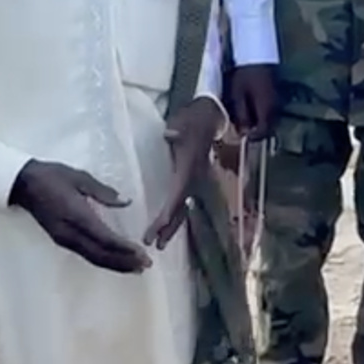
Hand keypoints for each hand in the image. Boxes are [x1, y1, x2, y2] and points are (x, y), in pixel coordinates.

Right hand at [9, 160, 150, 273]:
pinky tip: (115, 260)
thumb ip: (104, 192)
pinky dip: (103, 260)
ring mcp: (64, 239)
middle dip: (124, 262)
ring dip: (115, 265)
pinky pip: (86, 255)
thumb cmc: (53, 176)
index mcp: (76, 216)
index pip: (104, 238)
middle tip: (146, 265)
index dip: (124, 248)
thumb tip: (126, 201)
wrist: (24, 184)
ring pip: (93, 258)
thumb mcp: (80, 177)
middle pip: (100, 254)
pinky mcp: (62, 240)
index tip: (142, 253)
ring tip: (135, 268)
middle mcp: (70, 233)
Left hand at [144, 97, 223, 250]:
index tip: (155, 229)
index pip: (177, 196)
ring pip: (185, 208)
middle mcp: (195, 179)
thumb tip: (170, 133)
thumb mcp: (182, 122)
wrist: (209, 118)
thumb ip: (177, 129)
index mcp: (189, 168)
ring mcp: (197, 181)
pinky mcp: (195, 180)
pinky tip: (169, 227)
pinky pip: (185, 202)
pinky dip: (177, 216)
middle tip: (154, 245)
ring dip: (173, 226)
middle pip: (181, 208)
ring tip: (159, 244)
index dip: (167, 213)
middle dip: (169, 228)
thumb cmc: (191, 121)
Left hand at [230, 64, 277, 140]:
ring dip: (260, 123)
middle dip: (257, 132)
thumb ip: (241, 115)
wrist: (255, 53)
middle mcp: (275, 107)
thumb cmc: (244, 74)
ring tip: (246, 119)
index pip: (263, 132)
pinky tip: (252, 108)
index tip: (243, 137)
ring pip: (271, 119)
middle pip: (269, 128)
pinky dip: (262, 114)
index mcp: (266, 109)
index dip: (253, 138)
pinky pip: (271, 111)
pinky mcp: (276, 94)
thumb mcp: (237, 95)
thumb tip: (243, 132)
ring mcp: (278, 100)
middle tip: (244, 130)